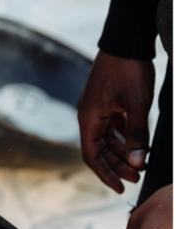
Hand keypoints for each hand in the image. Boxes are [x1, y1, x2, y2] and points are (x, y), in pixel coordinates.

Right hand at [77, 51, 154, 192]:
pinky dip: (123, 137)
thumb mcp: (137, 106)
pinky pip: (112, 126)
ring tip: (139, 163)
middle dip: (117, 165)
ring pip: (106, 139)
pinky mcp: (105, 102)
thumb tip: (138, 163)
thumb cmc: (128, 71)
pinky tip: (137, 143)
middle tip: (136, 177)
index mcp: (89, 120)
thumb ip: (136, 135)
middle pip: (99, 150)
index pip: (93, 156)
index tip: (120, 187)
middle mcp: (88, 117)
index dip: (106, 174)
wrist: (125, 41)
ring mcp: (96, 109)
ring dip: (121, 152)